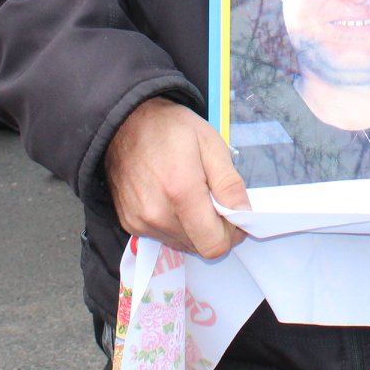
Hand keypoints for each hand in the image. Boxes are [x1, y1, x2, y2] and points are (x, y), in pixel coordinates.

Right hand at [103, 98, 248, 258]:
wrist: (125, 123)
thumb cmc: (171, 128)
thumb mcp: (211, 144)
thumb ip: (230, 184)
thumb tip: (244, 216)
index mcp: (181, 191)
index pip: (214, 244)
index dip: (231, 233)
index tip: (234, 214)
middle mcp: (157, 213)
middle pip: (200, 246)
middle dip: (215, 229)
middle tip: (214, 199)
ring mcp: (140, 221)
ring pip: (183, 244)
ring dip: (194, 228)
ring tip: (191, 195)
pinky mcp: (130, 223)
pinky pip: (164, 237)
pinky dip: (176, 225)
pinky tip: (172, 198)